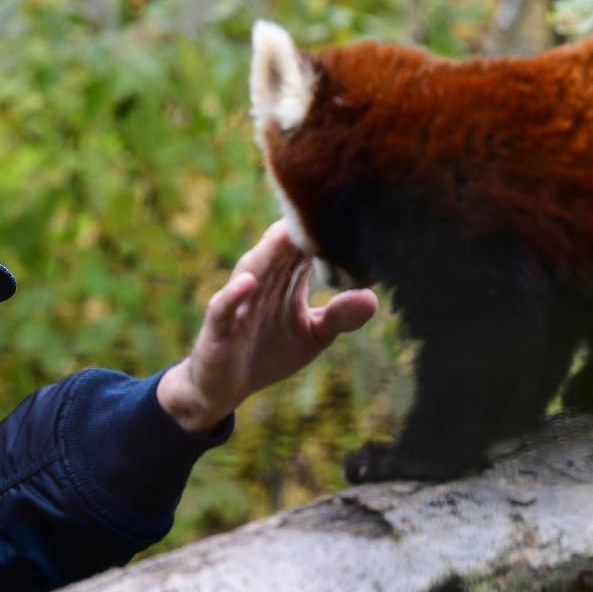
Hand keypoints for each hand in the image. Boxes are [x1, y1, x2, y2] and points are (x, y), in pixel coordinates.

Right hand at [158, 221, 378, 431]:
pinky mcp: (217, 328)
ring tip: (287, 232)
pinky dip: (234, 293)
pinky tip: (248, 281)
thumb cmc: (269, 351)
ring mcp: (237, 303)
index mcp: (284, 280)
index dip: (324, 232)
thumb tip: (374, 298)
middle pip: (280, 250)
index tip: (351, 211)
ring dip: (268, 251)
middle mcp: (260, 283)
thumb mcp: (313, 336)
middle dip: (299, 231)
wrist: (224, 387)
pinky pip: (223, 307)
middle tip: (324, 204)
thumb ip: (339, 317)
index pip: (305, 247)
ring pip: (252, 270)